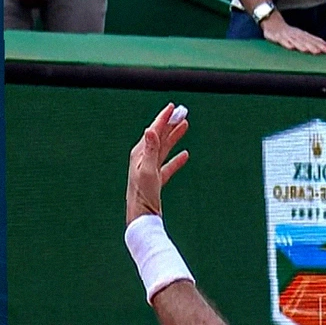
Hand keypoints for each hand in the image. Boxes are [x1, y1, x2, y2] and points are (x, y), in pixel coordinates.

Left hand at [126, 103, 189, 226]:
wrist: (142, 217)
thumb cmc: (142, 195)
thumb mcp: (147, 170)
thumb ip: (150, 150)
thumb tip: (150, 129)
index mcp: (140, 154)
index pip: (153, 131)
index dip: (163, 118)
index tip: (172, 107)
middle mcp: (143, 159)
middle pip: (159, 137)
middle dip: (170, 124)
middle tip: (182, 112)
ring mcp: (149, 169)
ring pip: (164, 148)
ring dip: (174, 137)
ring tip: (185, 126)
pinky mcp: (155, 180)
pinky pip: (168, 165)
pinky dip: (177, 159)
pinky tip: (185, 155)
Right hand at [260, 12, 325, 55]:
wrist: (273, 22)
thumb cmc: (289, 32)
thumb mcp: (301, 35)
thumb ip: (313, 41)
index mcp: (303, 35)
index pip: (314, 40)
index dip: (323, 45)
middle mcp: (297, 35)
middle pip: (308, 42)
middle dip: (317, 47)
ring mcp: (287, 36)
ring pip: (297, 42)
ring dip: (304, 46)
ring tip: (312, 51)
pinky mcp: (277, 37)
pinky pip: (282, 41)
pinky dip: (287, 44)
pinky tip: (291, 47)